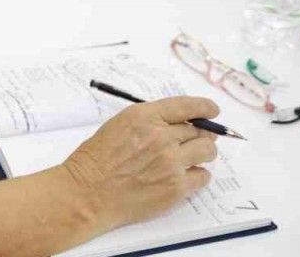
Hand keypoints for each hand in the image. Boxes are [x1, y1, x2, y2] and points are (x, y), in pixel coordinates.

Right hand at [63, 97, 219, 228]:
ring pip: (207, 151)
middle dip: (201, 134)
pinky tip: (184, 177)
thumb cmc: (96, 160)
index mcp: (145, 117)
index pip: (187, 106)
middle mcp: (161, 137)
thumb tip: (180, 123)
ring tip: (191, 159)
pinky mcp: (176, 188)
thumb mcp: (119, 125)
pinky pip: (203, 177)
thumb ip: (149, 121)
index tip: (212, 110)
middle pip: (200, 130)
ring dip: (203, 153)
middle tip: (196, 140)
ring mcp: (171, 163)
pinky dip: (197, 175)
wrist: (87, 193)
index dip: (204, 107)